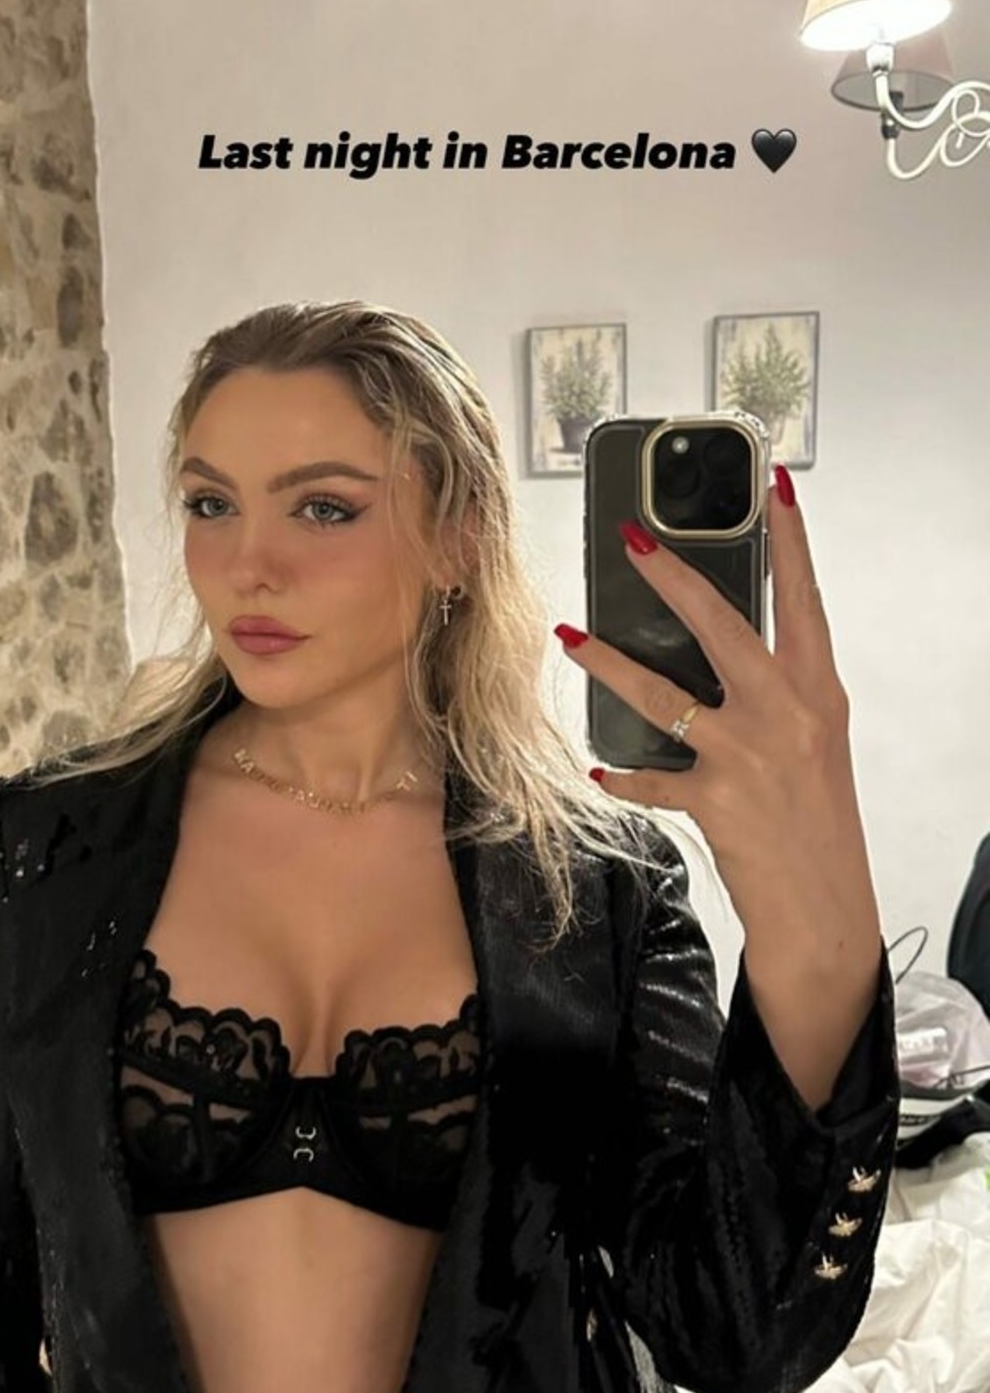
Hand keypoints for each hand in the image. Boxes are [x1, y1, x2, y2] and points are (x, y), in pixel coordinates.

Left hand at [555, 470, 881, 967]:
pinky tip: (600, 767)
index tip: (774, 485)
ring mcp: (748, 756)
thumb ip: (776, 692)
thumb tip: (721, 649)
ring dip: (608, 663)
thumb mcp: (813, 741)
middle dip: (672, 576)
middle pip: (722, 625)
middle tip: (632, 539)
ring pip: (662, 693)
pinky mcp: (713, 801)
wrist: (823, 908)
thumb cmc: (816, 818)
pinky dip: (623, 773)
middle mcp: (786, 713)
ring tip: (569, 636)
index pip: (804, 599)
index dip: (791, 539)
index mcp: (818, 690)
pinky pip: (649, 777)